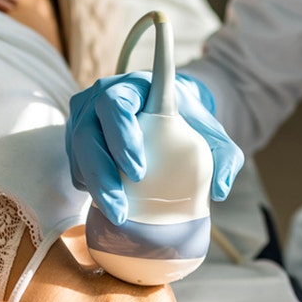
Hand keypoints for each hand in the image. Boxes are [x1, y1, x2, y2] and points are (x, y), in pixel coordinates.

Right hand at [66, 72, 243, 223]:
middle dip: (103, 173)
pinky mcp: (76, 140)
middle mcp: (101, 97)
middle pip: (88, 133)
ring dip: (94, 185)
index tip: (139, 171)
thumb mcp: (213, 135)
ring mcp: (84, 117)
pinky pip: (75, 164)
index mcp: (134, 87)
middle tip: (122, 207)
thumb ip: (225, 157)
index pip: (116, 105)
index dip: (122, 136)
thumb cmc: (189, 122)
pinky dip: (87, 184)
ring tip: (117, 214)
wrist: (168, 115)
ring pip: (78, 151)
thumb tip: (221, 190)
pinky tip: (105, 203)